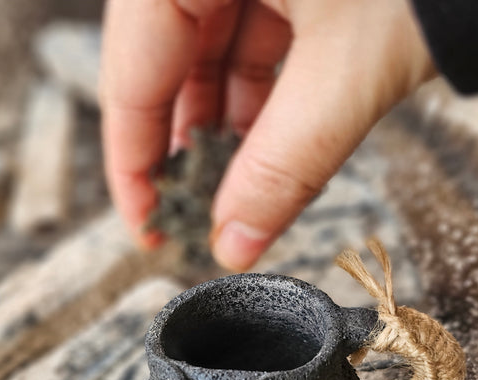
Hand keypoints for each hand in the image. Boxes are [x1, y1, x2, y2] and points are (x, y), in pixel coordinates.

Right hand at [100, 0, 434, 270]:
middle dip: (183, 147)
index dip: (132, 161)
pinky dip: (259, 95)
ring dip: (224, 126)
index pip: (130, 72)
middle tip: (193, 217)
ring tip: (236, 191)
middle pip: (163, 64)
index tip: (148, 228)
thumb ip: (282, 165)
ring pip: (207, 53)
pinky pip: (250, 37)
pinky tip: (268, 144)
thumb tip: (234, 244)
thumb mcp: (348, 73)